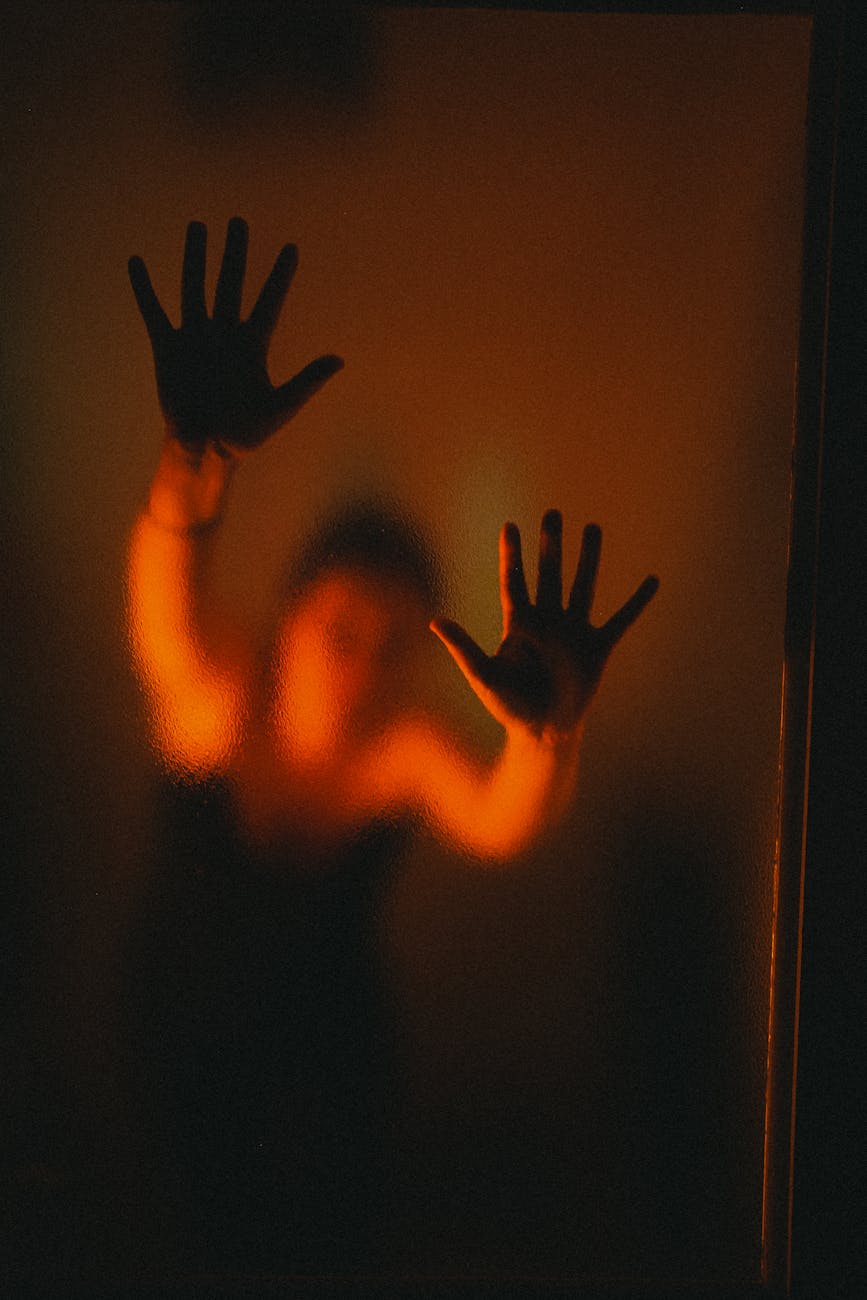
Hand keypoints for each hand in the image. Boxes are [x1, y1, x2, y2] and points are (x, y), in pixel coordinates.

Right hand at [128, 218, 342, 450]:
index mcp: (252, 345)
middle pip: (231, 284)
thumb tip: (339, 360)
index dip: (280, 276)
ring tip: (197, 227)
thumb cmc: (244, 434)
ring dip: (195, 258)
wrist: (204, 451)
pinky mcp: (167, 347)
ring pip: (195, 287)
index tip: (292, 248)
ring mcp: (195, 337)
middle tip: (239, 222)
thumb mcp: (279, 408)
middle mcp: (224, 334)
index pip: (269, 302)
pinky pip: (154, 312)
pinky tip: (137, 263)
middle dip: (235, 254)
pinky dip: (144, 288)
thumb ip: (306, 382)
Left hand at [431, 511, 657, 740]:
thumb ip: (463, 648)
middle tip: (552, 515)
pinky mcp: (597, 649)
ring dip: (588, 558)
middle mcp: (547, 622)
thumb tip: (435, 621)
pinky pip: (622, 620)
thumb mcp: (483, 677)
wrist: (542, 733)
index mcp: (519, 624)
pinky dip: (637, 602)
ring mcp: (573, 632)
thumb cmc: (509, 707)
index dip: (511, 555)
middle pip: (549, 574)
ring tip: (592, 527)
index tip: (510, 526)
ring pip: (583, 586)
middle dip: (551, 545)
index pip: (514, 582)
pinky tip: (653, 581)